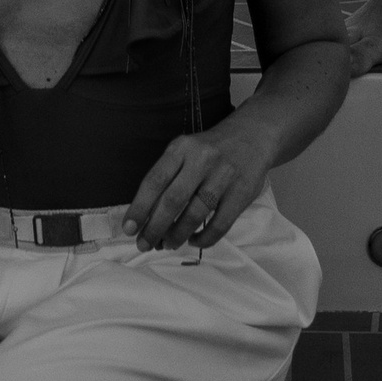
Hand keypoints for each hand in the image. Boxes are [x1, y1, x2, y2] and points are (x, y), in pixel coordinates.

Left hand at [122, 115, 275, 250]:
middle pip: (172, 200)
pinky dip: (204, 238)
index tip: (128, 228)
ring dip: (177, 235)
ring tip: (167, 244)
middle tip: (144, 244)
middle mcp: (201, 160)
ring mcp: (223, 176)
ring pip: (195, 214)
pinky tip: (193, 240)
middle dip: (154, 228)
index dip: (139, 207)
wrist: (253, 136)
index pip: (154, 180)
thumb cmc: (210, 150)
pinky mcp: (242, 193)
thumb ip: (167, 176)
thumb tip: (145, 215)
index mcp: (181, 148)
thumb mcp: (185, 150)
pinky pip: (220, 224)